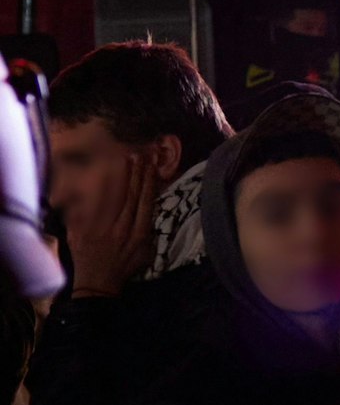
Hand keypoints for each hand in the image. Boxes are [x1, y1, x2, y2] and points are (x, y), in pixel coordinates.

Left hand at [66, 153, 158, 297]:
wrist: (97, 286)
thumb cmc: (125, 269)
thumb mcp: (145, 252)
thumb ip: (146, 230)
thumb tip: (148, 209)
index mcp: (139, 234)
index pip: (146, 202)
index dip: (149, 182)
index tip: (153, 165)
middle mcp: (122, 229)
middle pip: (131, 196)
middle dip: (137, 174)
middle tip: (141, 155)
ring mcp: (102, 230)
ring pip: (114, 198)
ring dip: (121, 178)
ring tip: (126, 160)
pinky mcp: (84, 232)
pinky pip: (89, 209)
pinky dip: (95, 193)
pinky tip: (99, 177)